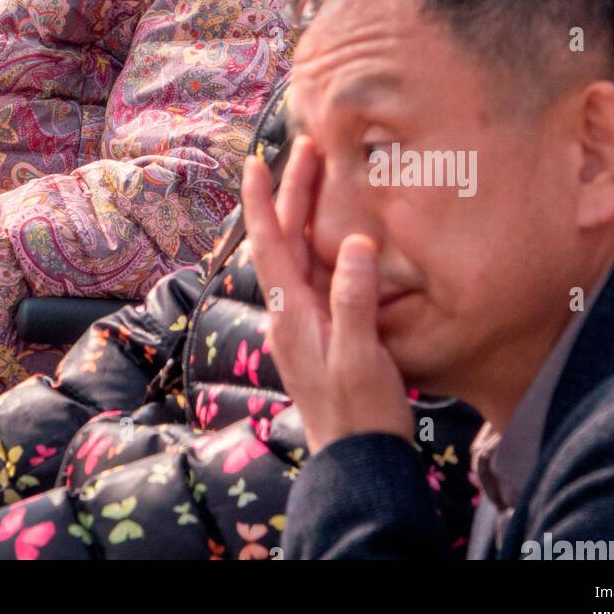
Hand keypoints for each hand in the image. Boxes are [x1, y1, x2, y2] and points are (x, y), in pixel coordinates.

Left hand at [243, 139, 412, 453]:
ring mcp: (306, 323)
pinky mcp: (324, 333)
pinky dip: (326, 244)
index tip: (255, 161)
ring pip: (302, 253)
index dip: (262, 201)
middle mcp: (292, 312)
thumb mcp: (359, 358)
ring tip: (322, 175)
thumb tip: (353, 244)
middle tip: (308, 147)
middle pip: (286, 239)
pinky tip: (340, 234)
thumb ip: (352, 301)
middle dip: (293, 191)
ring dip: (309, 213)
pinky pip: (319, 274)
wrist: (357, 466)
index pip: (269, 244)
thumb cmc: (358, 414)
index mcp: (292, 314)